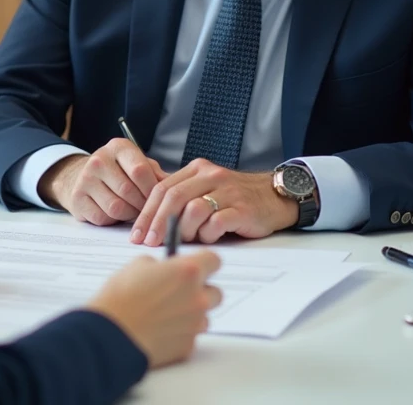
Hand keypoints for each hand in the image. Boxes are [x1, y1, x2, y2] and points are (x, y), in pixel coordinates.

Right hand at [38, 138, 167, 225]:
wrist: (82, 176)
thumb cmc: (119, 172)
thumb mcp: (138, 165)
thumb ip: (157, 175)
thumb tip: (177, 189)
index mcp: (118, 147)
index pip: (140, 171)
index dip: (153, 190)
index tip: (160, 200)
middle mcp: (99, 160)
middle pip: (129, 191)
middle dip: (142, 205)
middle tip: (148, 210)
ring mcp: (85, 179)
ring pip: (116, 207)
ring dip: (129, 215)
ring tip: (134, 211)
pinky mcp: (77, 198)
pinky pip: (102, 218)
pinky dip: (113, 221)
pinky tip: (117, 214)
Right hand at [86, 251, 222, 367]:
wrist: (110, 335)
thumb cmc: (120, 298)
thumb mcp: (137, 266)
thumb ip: (160, 266)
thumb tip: (165, 271)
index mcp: (188, 271)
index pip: (214, 260)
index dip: (204, 262)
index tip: (196, 266)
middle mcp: (198, 297)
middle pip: (215, 292)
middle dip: (200, 291)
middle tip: (177, 292)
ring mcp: (195, 324)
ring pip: (204, 316)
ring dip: (191, 313)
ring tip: (165, 314)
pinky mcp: (188, 347)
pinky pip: (190, 336)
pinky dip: (179, 333)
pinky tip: (159, 330)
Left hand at [130, 160, 298, 245]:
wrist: (275, 197)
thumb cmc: (236, 199)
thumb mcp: (206, 190)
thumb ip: (182, 199)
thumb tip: (150, 223)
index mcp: (197, 170)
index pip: (162, 189)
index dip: (147, 213)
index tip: (138, 234)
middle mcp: (211, 176)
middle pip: (174, 198)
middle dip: (158, 223)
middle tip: (151, 242)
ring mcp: (227, 191)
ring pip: (194, 209)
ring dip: (185, 229)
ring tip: (188, 239)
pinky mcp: (242, 209)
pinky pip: (217, 223)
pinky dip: (209, 234)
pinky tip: (211, 237)